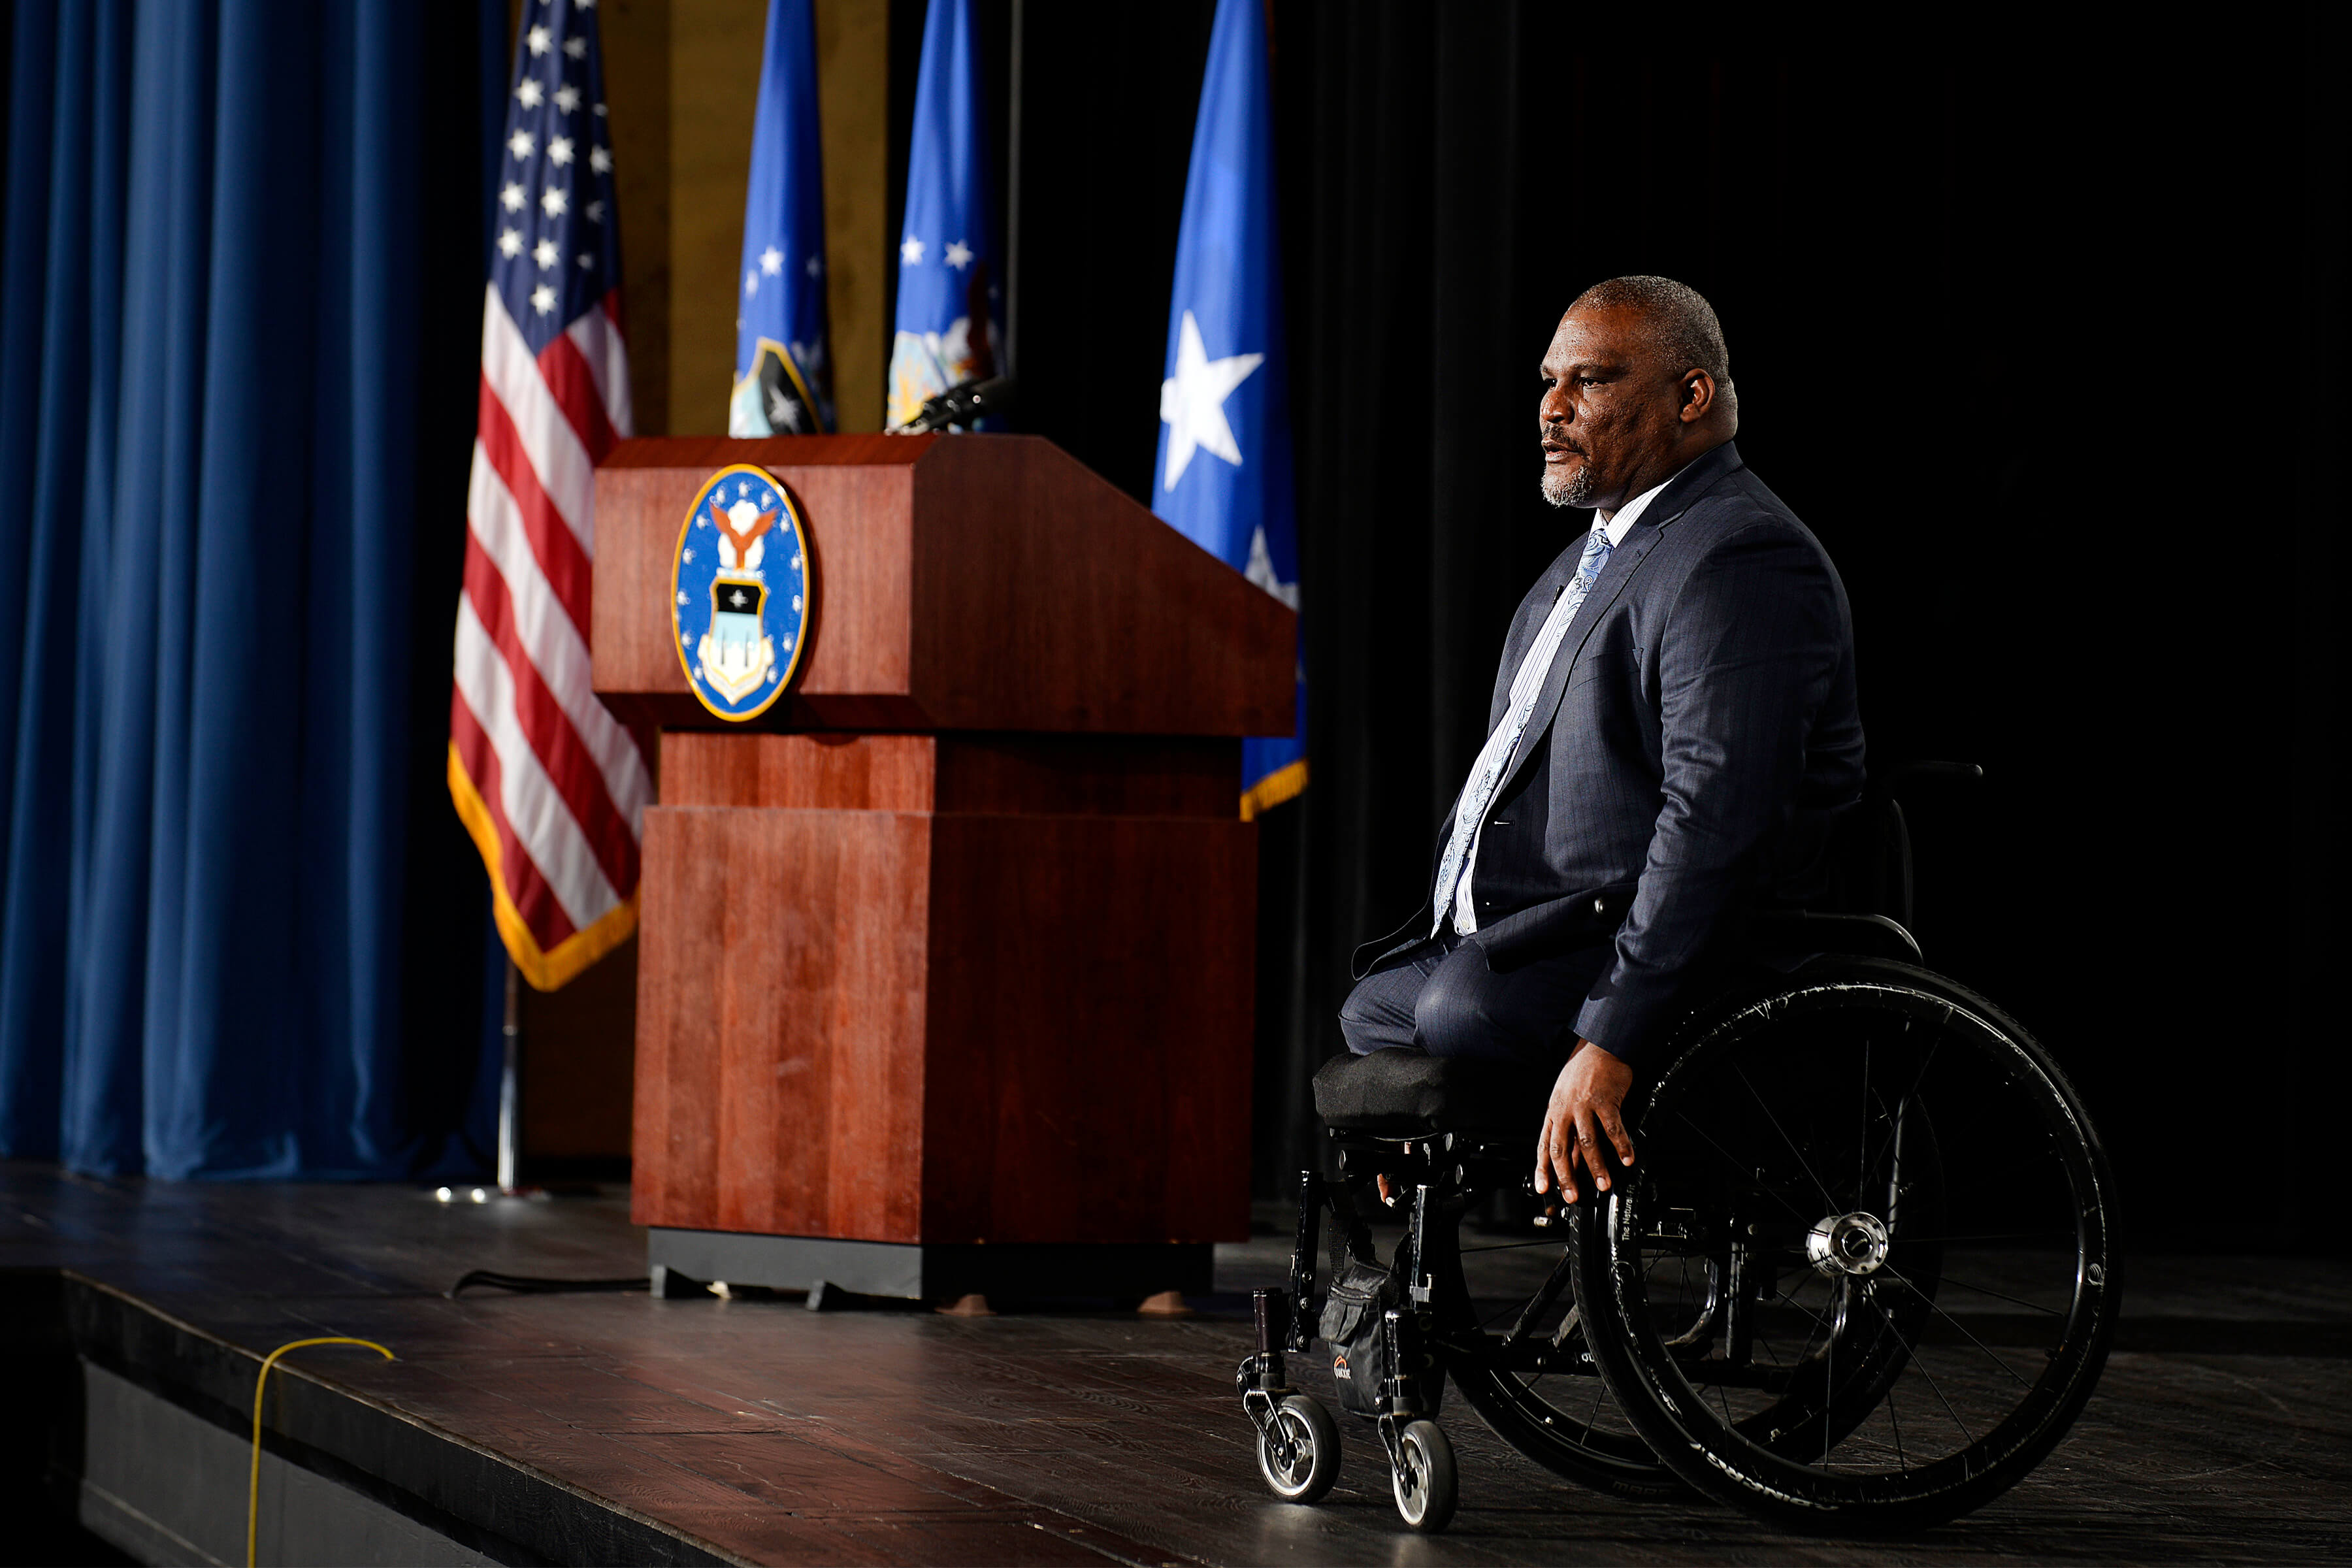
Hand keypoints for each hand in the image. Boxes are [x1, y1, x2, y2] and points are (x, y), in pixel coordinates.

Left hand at [1533, 1040, 1635, 1204]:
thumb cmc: (1583, 1072)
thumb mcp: (1566, 1098)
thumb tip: (1572, 1157)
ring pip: (1588, 1142)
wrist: (1600, 1046)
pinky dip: (1621, 1146)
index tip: (1543, 1189)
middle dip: (1566, 1176)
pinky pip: (1613, 1128)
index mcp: (1553, 1111)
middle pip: (1561, 1149)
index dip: (1542, 1169)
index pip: (1543, 1145)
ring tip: (1604, 1184)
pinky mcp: (1605, 1100)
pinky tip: (1627, 1158)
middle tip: (1572, 1196)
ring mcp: (1584, 1105)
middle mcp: (1565, 1110)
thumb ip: (1568, 1127)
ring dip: (1596, 1167)